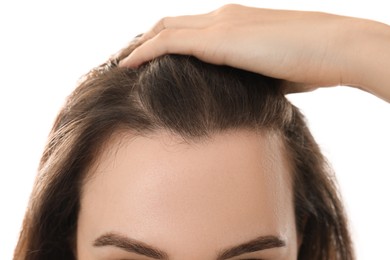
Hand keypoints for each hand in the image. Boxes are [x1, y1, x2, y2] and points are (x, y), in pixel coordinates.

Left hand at [120, 4, 389, 100]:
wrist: (333, 48)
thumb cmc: (311, 61)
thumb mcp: (273, 70)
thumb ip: (251, 77)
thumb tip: (243, 95)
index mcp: (234, 24)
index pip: (188, 29)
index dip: (164, 41)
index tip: (148, 60)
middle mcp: (222, 18)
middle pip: (168, 24)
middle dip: (143, 41)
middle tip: (124, 60)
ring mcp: (219, 25)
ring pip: (163, 29)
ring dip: (137, 46)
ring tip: (118, 64)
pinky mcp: (219, 39)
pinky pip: (168, 42)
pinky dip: (144, 52)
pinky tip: (126, 65)